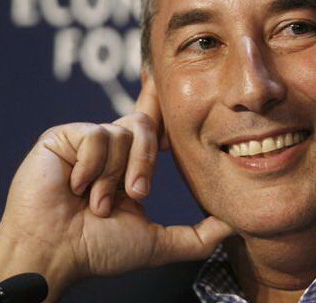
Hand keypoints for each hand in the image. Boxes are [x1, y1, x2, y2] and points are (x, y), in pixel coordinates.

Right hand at [0, 76, 232, 300]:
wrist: (55, 253)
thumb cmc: (100, 249)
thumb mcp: (156, 242)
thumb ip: (198, 235)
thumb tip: (233, 225)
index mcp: (129, 164)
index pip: (153, 125)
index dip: (162, 106)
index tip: (166, 89)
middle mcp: (110, 148)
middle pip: (145, 123)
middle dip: (144, 162)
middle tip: (135, 194)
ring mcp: (87, 140)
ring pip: (123, 131)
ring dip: (114, 175)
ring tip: (96, 202)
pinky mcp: (65, 136)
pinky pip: (97, 135)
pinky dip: (91, 166)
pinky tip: (75, 187)